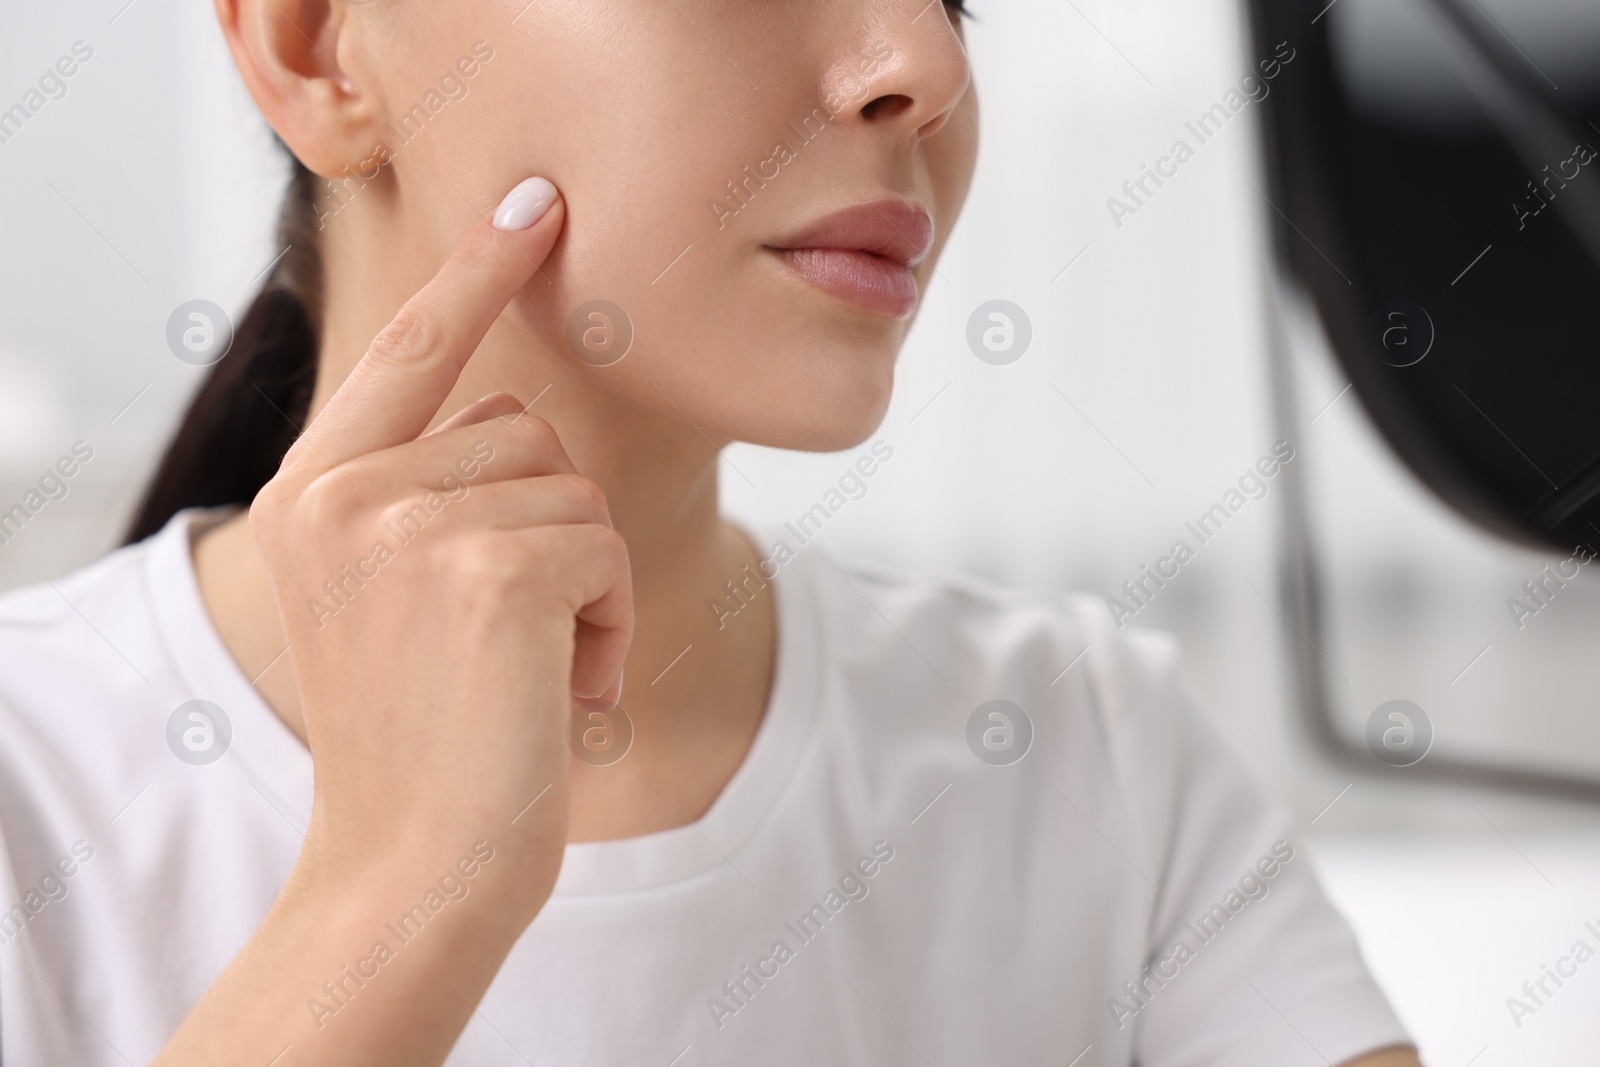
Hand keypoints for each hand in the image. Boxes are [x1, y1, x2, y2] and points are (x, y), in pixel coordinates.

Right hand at [250, 176, 630, 904]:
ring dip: (585, 587)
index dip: (478, 268)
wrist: (414, 868)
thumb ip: (428, 494)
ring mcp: (409, 524)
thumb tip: (523, 419)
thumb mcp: (394, 598)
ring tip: (533, 673)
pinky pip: (606, 549)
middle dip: (552, 532)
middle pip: (526, 434)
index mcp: (313, 491)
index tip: (533, 201)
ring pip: (574, 492)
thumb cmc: (426, 740)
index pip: (412, 346)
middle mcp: (344, 492)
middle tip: (511, 639)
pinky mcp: (487, 566)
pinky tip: (564, 693)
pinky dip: (608, 626)